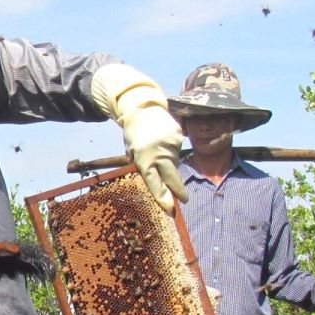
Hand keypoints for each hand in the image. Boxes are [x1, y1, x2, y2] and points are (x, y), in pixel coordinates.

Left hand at [90, 62, 187, 210]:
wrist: (143, 107)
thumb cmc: (133, 133)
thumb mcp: (131, 151)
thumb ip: (142, 164)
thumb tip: (156, 180)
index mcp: (144, 158)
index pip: (155, 182)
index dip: (162, 197)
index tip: (170, 208)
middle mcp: (159, 153)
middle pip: (171, 177)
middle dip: (178, 190)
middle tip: (183, 200)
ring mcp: (171, 144)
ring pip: (174, 163)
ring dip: (169, 165)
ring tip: (159, 154)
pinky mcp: (178, 136)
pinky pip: (176, 151)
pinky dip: (170, 151)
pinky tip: (163, 143)